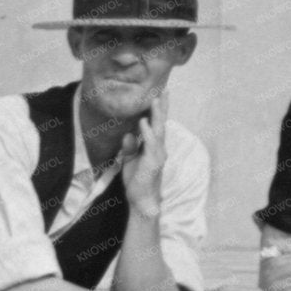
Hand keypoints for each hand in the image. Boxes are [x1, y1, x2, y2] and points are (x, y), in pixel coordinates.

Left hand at [120, 93, 167, 216]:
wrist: (141, 198)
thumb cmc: (137, 179)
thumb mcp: (130, 160)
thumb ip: (130, 147)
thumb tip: (127, 135)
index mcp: (154, 146)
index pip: (157, 125)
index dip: (158, 111)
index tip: (159, 95)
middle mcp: (159, 148)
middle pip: (161, 124)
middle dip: (162, 108)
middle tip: (163, 91)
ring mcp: (158, 155)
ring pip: (159, 131)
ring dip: (157, 116)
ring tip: (155, 101)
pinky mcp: (153, 163)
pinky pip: (151, 145)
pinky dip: (148, 133)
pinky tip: (143, 123)